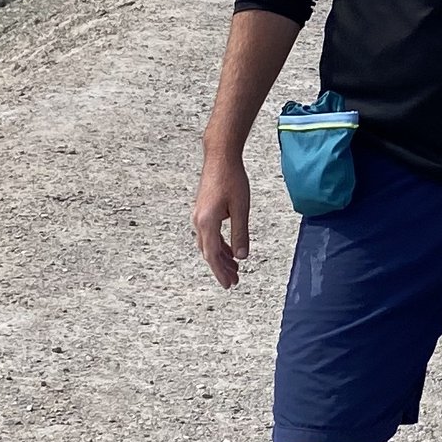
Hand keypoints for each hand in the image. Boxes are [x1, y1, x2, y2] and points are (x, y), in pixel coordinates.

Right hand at [193, 145, 251, 288]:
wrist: (220, 157)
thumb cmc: (232, 179)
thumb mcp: (241, 208)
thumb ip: (240, 234)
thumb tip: (242, 257)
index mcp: (207, 223)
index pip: (212, 255)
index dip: (221, 272)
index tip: (229, 284)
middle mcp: (199, 221)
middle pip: (209, 253)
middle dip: (221, 268)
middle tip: (234, 282)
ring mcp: (199, 216)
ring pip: (208, 244)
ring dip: (220, 258)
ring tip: (234, 269)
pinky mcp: (203, 211)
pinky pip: (209, 234)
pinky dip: (219, 245)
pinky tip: (230, 250)